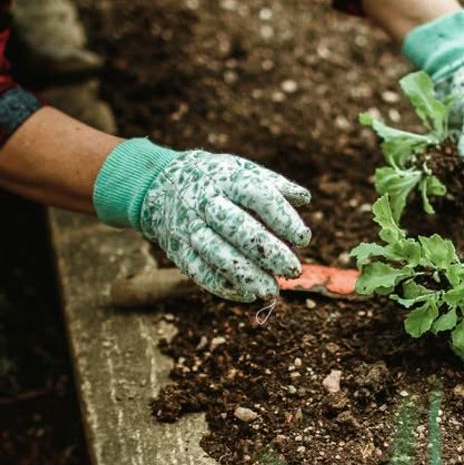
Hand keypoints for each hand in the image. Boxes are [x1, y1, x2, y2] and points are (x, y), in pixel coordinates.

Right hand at [93, 139, 310, 301]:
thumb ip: (275, 184)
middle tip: (293, 270)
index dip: (282, 217)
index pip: (257, 195)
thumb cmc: (216, 179)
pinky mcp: (177, 249)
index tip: (304, 239)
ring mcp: (189, 226)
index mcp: (227, 179)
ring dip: (245, 275)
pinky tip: (247, 295)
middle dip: (267, 251)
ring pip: (216, 253)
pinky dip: (222, 286)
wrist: (159, 183)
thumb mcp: (242, 170)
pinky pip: (197, 271)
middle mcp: (205, 202)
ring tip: (272, 290)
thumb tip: (304, 198)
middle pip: (236, 227)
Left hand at [402, 8, 463, 181]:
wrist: (459, 64)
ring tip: (421, 185)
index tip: (456, 195)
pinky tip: (413, 168)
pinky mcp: (443, 142)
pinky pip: (435, 157)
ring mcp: (461, 148)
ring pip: (449, 170)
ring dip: (436, 177)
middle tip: (434, 192)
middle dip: (451, 186)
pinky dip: (426, 162)